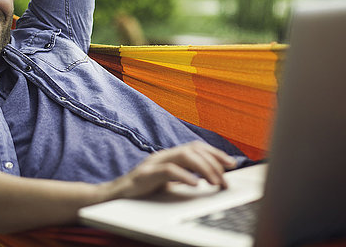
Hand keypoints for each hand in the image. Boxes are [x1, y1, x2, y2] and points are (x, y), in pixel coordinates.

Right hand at [104, 141, 237, 199]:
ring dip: (204, 168)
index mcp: (169, 156)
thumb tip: (211, 180)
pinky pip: (168, 170)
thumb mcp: (167, 183)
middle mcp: (163, 155)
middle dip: (214, 163)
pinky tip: (195, 184)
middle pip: (193, 149)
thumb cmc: (142, 192)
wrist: (113, 198)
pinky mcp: (145, 174)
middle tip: (225, 180)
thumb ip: (185, 178)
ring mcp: (153, 163)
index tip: (232, 164)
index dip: (215, 153)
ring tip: (214, 182)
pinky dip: (184, 176)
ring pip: (184, 156)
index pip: (196, 147)